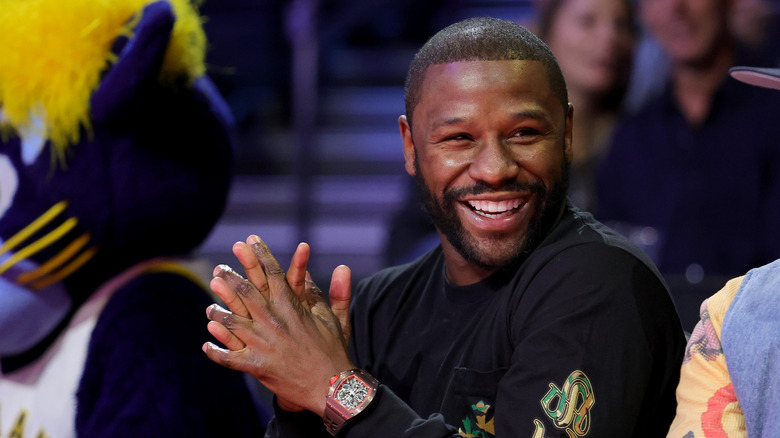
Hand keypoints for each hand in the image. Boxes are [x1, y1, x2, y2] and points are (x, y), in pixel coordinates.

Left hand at [202, 235, 353, 415]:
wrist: (330, 386)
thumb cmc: (334, 350)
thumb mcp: (336, 318)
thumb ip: (336, 291)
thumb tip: (342, 268)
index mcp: (290, 306)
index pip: (272, 273)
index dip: (260, 254)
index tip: (250, 241)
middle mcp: (272, 320)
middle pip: (245, 292)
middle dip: (230, 277)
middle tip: (219, 268)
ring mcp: (261, 343)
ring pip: (231, 322)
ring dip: (218, 313)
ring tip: (209, 307)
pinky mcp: (255, 365)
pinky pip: (228, 357)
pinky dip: (216, 351)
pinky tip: (207, 345)